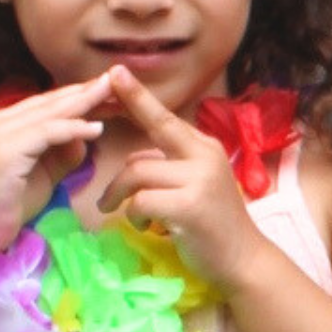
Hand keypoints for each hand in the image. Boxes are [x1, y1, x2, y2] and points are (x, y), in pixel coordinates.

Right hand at [0, 76, 110, 245]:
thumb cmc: (10, 205)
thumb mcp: (45, 173)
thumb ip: (64, 152)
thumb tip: (87, 134)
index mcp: (5, 122)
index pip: (48, 103)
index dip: (80, 95)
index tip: (111, 91)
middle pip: (51, 102)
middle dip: (86, 92)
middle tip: (118, 81)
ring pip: (50, 112)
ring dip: (84, 102)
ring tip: (113, 95)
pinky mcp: (5, 149)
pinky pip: (46, 133)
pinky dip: (73, 129)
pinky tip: (96, 128)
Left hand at [97, 69, 266, 288]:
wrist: (244, 259)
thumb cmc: (214, 224)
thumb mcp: (195, 185)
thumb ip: (168, 167)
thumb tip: (134, 163)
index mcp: (205, 147)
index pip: (166, 117)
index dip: (139, 95)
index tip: (115, 72)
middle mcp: (204, 156)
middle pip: (152, 133)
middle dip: (128, 110)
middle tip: (88, 116)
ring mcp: (198, 180)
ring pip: (137, 172)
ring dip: (117, 193)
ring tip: (112, 208)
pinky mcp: (188, 206)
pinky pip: (140, 201)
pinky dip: (132, 214)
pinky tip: (142, 224)